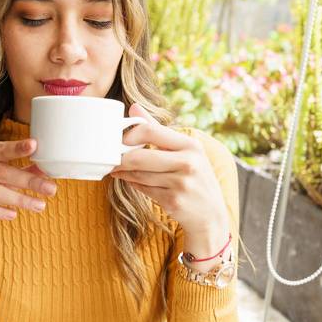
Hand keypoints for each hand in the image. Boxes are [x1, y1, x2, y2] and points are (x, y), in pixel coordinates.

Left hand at [111, 103, 229, 253]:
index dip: (129, 135)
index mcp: (190, 145)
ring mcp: (181, 183)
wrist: (210, 213)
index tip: (120, 139)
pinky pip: (143, 189)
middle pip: (140, 157)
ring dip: (123, 172)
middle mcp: (188, 163)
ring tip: (116, 169)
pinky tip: (130, 180)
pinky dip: (133, 184)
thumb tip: (134, 108)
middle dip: (121, 158)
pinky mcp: (173, 201)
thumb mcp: (185, 150)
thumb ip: (157, 129)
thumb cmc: (195, 177)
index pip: (150, 131)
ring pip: (139, 175)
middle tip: (111, 158)